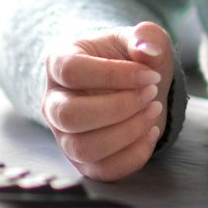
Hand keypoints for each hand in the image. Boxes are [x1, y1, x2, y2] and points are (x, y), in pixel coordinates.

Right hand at [39, 21, 174, 180]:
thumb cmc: (131, 60)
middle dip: (118, 108)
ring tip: (153, 112)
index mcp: (59, 63)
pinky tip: (150, 133)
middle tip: (152, 94)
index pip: (72, 71)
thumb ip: (147, 36)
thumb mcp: (142, 39)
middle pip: (70, 116)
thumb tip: (147, 47)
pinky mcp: (82, 161)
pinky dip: (133, 156)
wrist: (135, 85)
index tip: (150, 75)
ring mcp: (64, 135)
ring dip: (127, 133)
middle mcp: (54, 102)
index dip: (114, 75)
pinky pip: (102, 171)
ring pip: (83, 148)